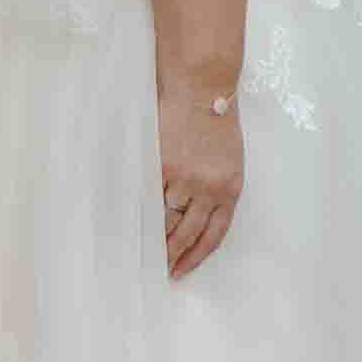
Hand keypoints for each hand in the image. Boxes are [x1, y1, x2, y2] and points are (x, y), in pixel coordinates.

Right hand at [156, 68, 245, 277]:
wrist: (204, 90)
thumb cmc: (217, 124)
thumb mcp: (229, 162)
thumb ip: (216, 191)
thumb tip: (194, 219)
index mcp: (230, 190)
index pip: (214, 235)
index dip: (195, 257)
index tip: (181, 271)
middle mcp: (209, 189)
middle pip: (187, 233)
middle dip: (171, 255)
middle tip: (158, 269)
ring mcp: (184, 178)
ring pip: (165, 218)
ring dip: (153, 236)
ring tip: (143, 250)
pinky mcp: (162, 165)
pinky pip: (149, 195)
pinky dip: (139, 209)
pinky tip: (131, 221)